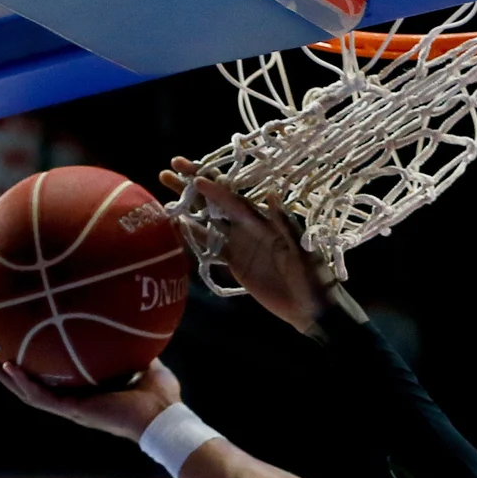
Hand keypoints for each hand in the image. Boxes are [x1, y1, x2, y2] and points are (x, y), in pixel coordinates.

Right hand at [0, 355, 180, 440]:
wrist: (165, 417)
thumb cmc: (161, 396)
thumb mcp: (146, 364)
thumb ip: (134, 349)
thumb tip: (131, 325)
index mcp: (88, 393)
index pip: (54, 380)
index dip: (35, 367)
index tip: (19, 348)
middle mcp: (76, 402)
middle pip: (33, 386)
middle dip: (8, 373)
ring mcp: (73, 408)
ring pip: (29, 393)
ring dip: (6, 378)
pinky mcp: (75, 411)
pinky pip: (43, 397)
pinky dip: (25, 383)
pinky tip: (9, 367)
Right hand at [159, 158, 329, 332]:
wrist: (313, 308)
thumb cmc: (314, 277)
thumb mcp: (302, 251)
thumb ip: (285, 225)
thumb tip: (272, 194)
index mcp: (265, 221)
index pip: (234, 200)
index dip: (215, 188)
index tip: (194, 177)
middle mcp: (249, 227)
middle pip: (215, 202)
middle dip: (192, 186)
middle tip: (168, 169)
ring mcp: (240, 244)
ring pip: (207, 221)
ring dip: (186, 208)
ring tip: (162, 195)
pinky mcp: (235, 262)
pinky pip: (209, 247)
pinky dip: (191, 237)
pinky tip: (173, 226)